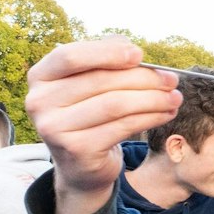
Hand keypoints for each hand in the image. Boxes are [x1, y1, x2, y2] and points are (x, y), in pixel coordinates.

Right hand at [24, 37, 184, 213]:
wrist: (80, 163)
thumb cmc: (87, 112)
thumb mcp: (88, 81)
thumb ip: (104, 58)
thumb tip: (131, 49)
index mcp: (40, 76)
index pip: (71, 56)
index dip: (107, 52)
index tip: (139, 54)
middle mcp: (39, 102)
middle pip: (99, 81)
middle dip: (143, 78)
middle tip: (171, 79)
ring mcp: (55, 128)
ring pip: (114, 104)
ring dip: (152, 99)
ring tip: (174, 97)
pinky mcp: (76, 149)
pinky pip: (122, 127)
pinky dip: (149, 118)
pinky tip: (165, 113)